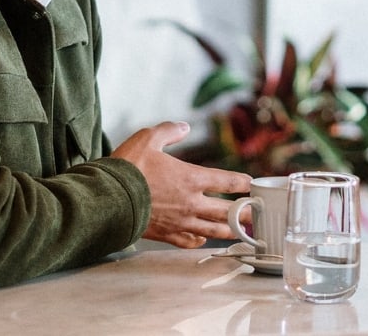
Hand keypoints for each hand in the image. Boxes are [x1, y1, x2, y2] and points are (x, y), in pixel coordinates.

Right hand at [111, 121, 252, 248]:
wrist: (109, 199)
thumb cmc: (129, 168)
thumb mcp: (148, 138)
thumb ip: (169, 131)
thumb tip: (183, 126)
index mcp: (191, 178)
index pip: (226, 181)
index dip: (242, 183)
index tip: (251, 184)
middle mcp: (191, 203)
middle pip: (227, 211)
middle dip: (245, 212)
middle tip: (258, 214)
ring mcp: (180, 222)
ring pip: (213, 230)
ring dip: (231, 230)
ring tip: (243, 232)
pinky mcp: (167, 234)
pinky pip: (189, 241)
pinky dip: (200, 240)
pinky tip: (203, 238)